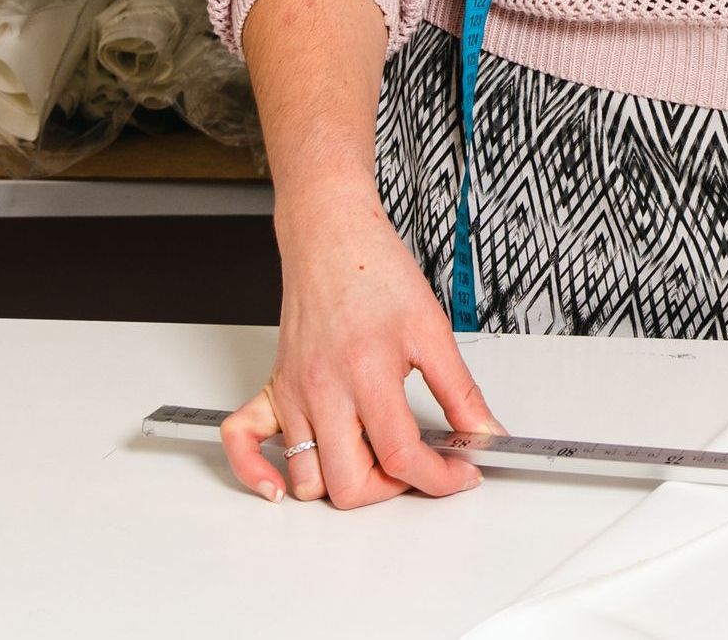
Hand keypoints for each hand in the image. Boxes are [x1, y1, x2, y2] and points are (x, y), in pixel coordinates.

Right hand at [222, 200, 501, 508]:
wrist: (331, 237)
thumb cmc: (375, 273)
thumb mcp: (433, 331)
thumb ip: (461, 392)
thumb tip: (485, 433)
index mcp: (367, 375)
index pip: (402, 457)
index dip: (440, 478)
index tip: (460, 473)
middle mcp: (323, 392)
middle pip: (350, 485)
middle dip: (392, 490)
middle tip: (418, 465)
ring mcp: (293, 395)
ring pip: (307, 479)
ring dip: (342, 484)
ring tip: (374, 459)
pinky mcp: (272, 390)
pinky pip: (242, 443)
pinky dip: (255, 472)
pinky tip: (281, 484)